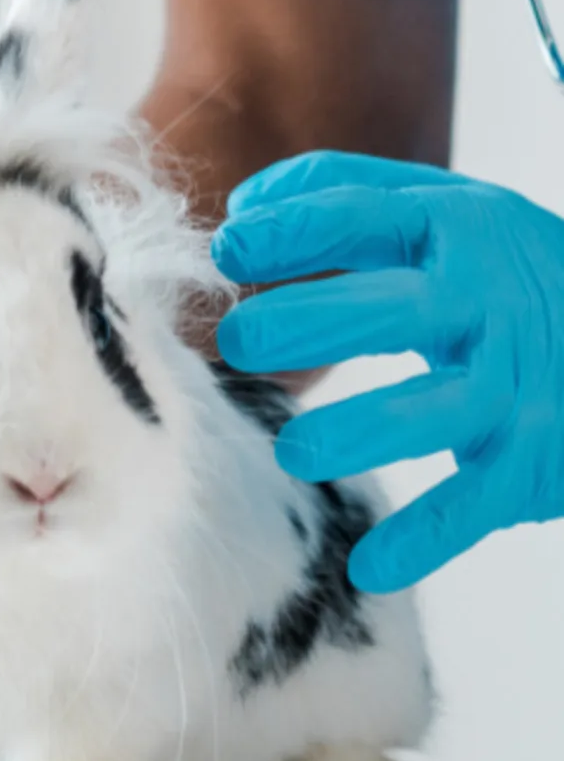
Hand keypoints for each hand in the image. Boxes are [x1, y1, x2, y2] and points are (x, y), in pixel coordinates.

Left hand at [213, 151, 563, 592]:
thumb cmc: (504, 269)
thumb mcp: (444, 206)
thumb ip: (340, 193)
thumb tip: (240, 208)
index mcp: (455, 230)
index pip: (366, 216)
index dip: (295, 230)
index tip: (227, 250)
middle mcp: (486, 304)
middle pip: (395, 310)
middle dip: (313, 322)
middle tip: (238, 340)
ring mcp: (513, 384)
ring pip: (437, 410)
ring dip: (364, 432)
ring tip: (295, 452)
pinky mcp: (533, 459)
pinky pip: (475, 504)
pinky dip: (425, 538)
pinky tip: (367, 566)